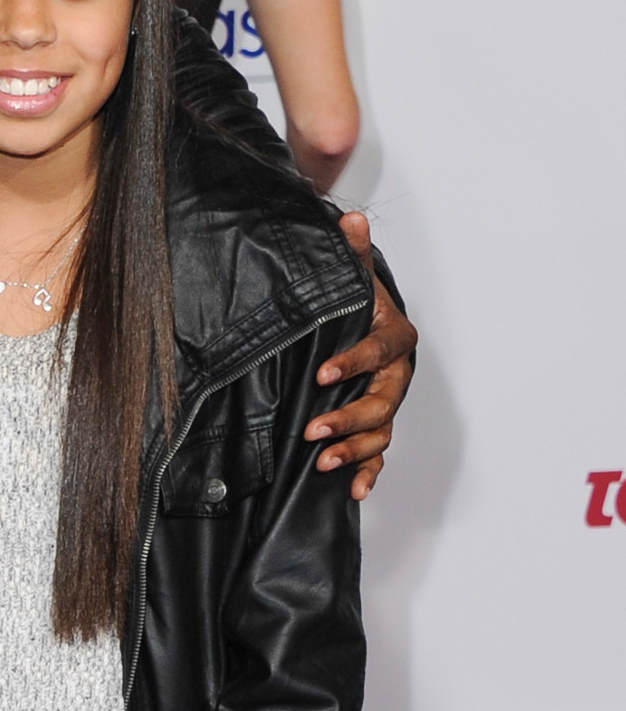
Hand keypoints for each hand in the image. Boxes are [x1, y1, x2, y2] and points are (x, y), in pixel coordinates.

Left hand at [304, 210, 414, 499]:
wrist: (362, 325)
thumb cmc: (356, 305)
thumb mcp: (352, 279)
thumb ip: (351, 255)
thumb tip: (351, 219)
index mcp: (394, 338)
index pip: (381, 351)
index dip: (355, 362)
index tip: (323, 373)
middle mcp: (396, 376)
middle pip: (383, 401)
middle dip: (349, 418)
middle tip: (314, 429)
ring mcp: (387, 404)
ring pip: (380, 432)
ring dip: (355, 451)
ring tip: (323, 463)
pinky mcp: (375, 428)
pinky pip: (377, 456)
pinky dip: (368, 475)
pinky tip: (354, 492)